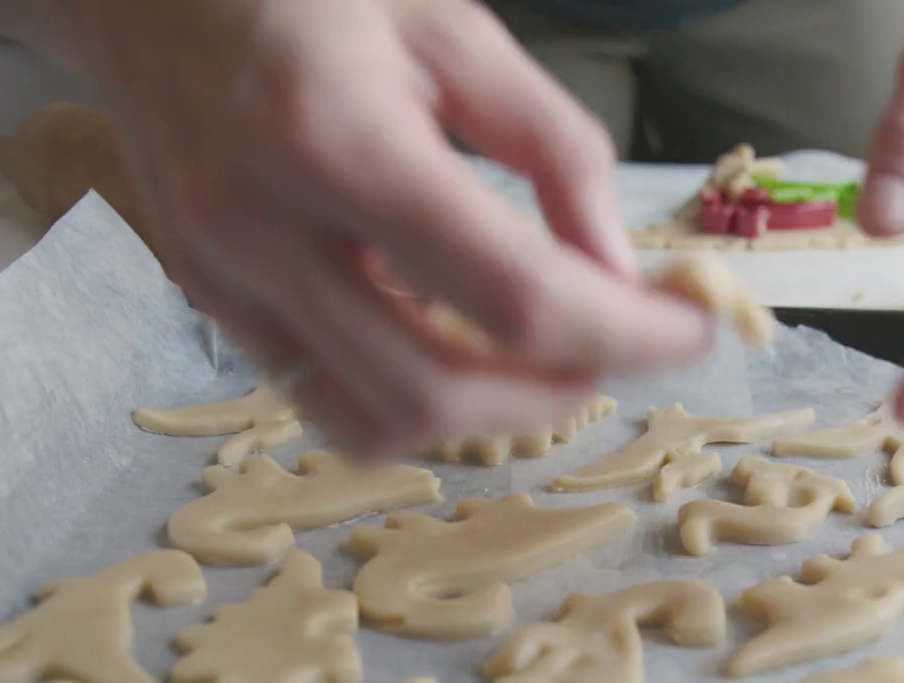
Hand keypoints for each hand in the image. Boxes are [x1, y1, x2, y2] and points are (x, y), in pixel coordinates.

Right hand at [0, 0, 712, 456]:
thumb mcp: (455, 25)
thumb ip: (552, 144)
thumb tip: (616, 267)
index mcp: (338, 138)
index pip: (510, 293)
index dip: (622, 332)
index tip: (692, 329)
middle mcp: (265, 227)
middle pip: (438, 388)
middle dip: (560, 389)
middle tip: (622, 345)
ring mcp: (224, 278)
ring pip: (374, 422)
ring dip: (486, 415)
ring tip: (546, 356)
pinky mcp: (211, 303)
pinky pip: (325, 402)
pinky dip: (412, 403)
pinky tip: (457, 346)